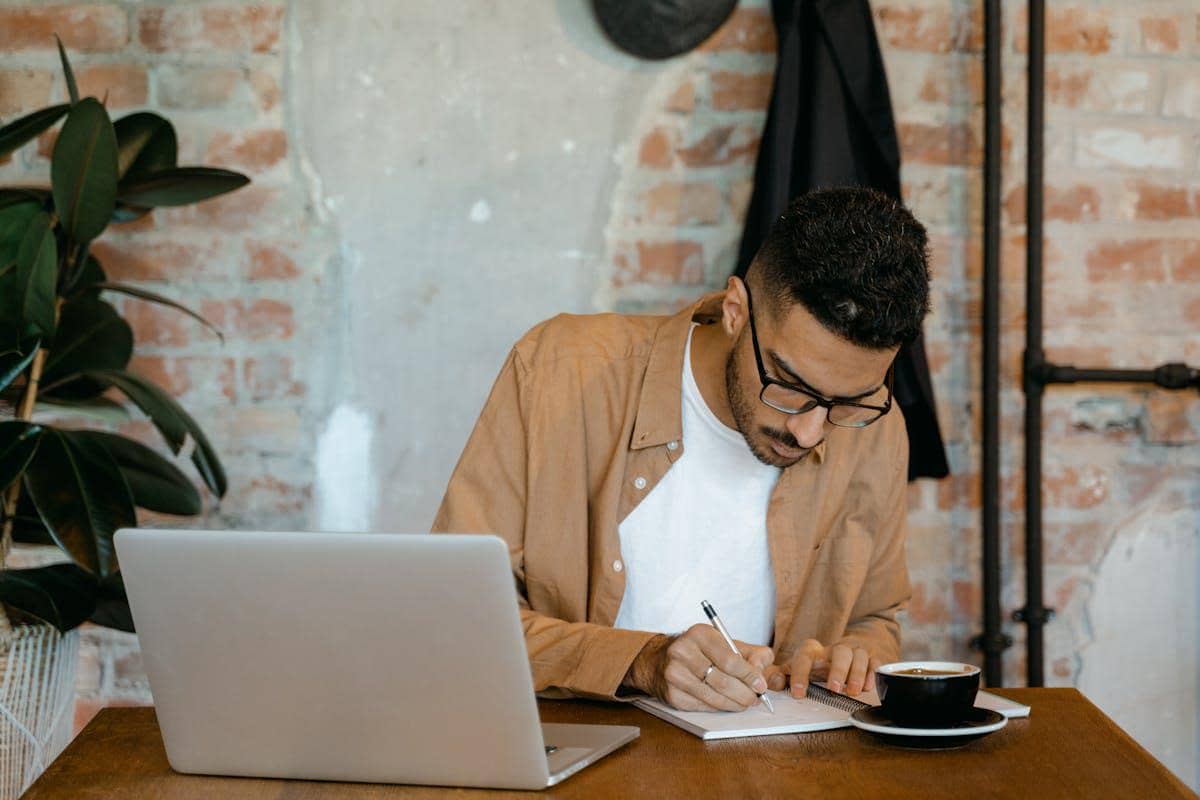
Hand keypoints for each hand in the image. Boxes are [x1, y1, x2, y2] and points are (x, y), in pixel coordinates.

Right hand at [622, 625, 772, 710]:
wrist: (658, 660)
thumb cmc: (699, 650)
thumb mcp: (724, 642)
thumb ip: (750, 653)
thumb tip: (762, 672)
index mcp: (699, 634)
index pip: (730, 660)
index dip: (749, 676)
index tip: (761, 685)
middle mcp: (683, 652)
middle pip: (722, 681)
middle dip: (744, 693)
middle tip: (755, 698)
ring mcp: (675, 675)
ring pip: (714, 697)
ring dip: (734, 704)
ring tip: (744, 703)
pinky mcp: (672, 695)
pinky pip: (703, 706)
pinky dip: (719, 707)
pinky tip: (726, 703)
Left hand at [763, 639, 878, 697]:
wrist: (845, 649)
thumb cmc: (818, 663)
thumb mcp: (797, 667)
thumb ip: (781, 675)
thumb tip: (773, 682)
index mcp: (814, 650)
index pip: (805, 656)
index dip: (800, 674)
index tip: (798, 693)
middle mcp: (835, 648)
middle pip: (839, 652)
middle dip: (836, 670)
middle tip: (833, 689)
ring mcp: (855, 652)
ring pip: (859, 655)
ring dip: (856, 673)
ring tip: (852, 691)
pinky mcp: (871, 658)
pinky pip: (875, 662)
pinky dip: (872, 674)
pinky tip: (868, 687)